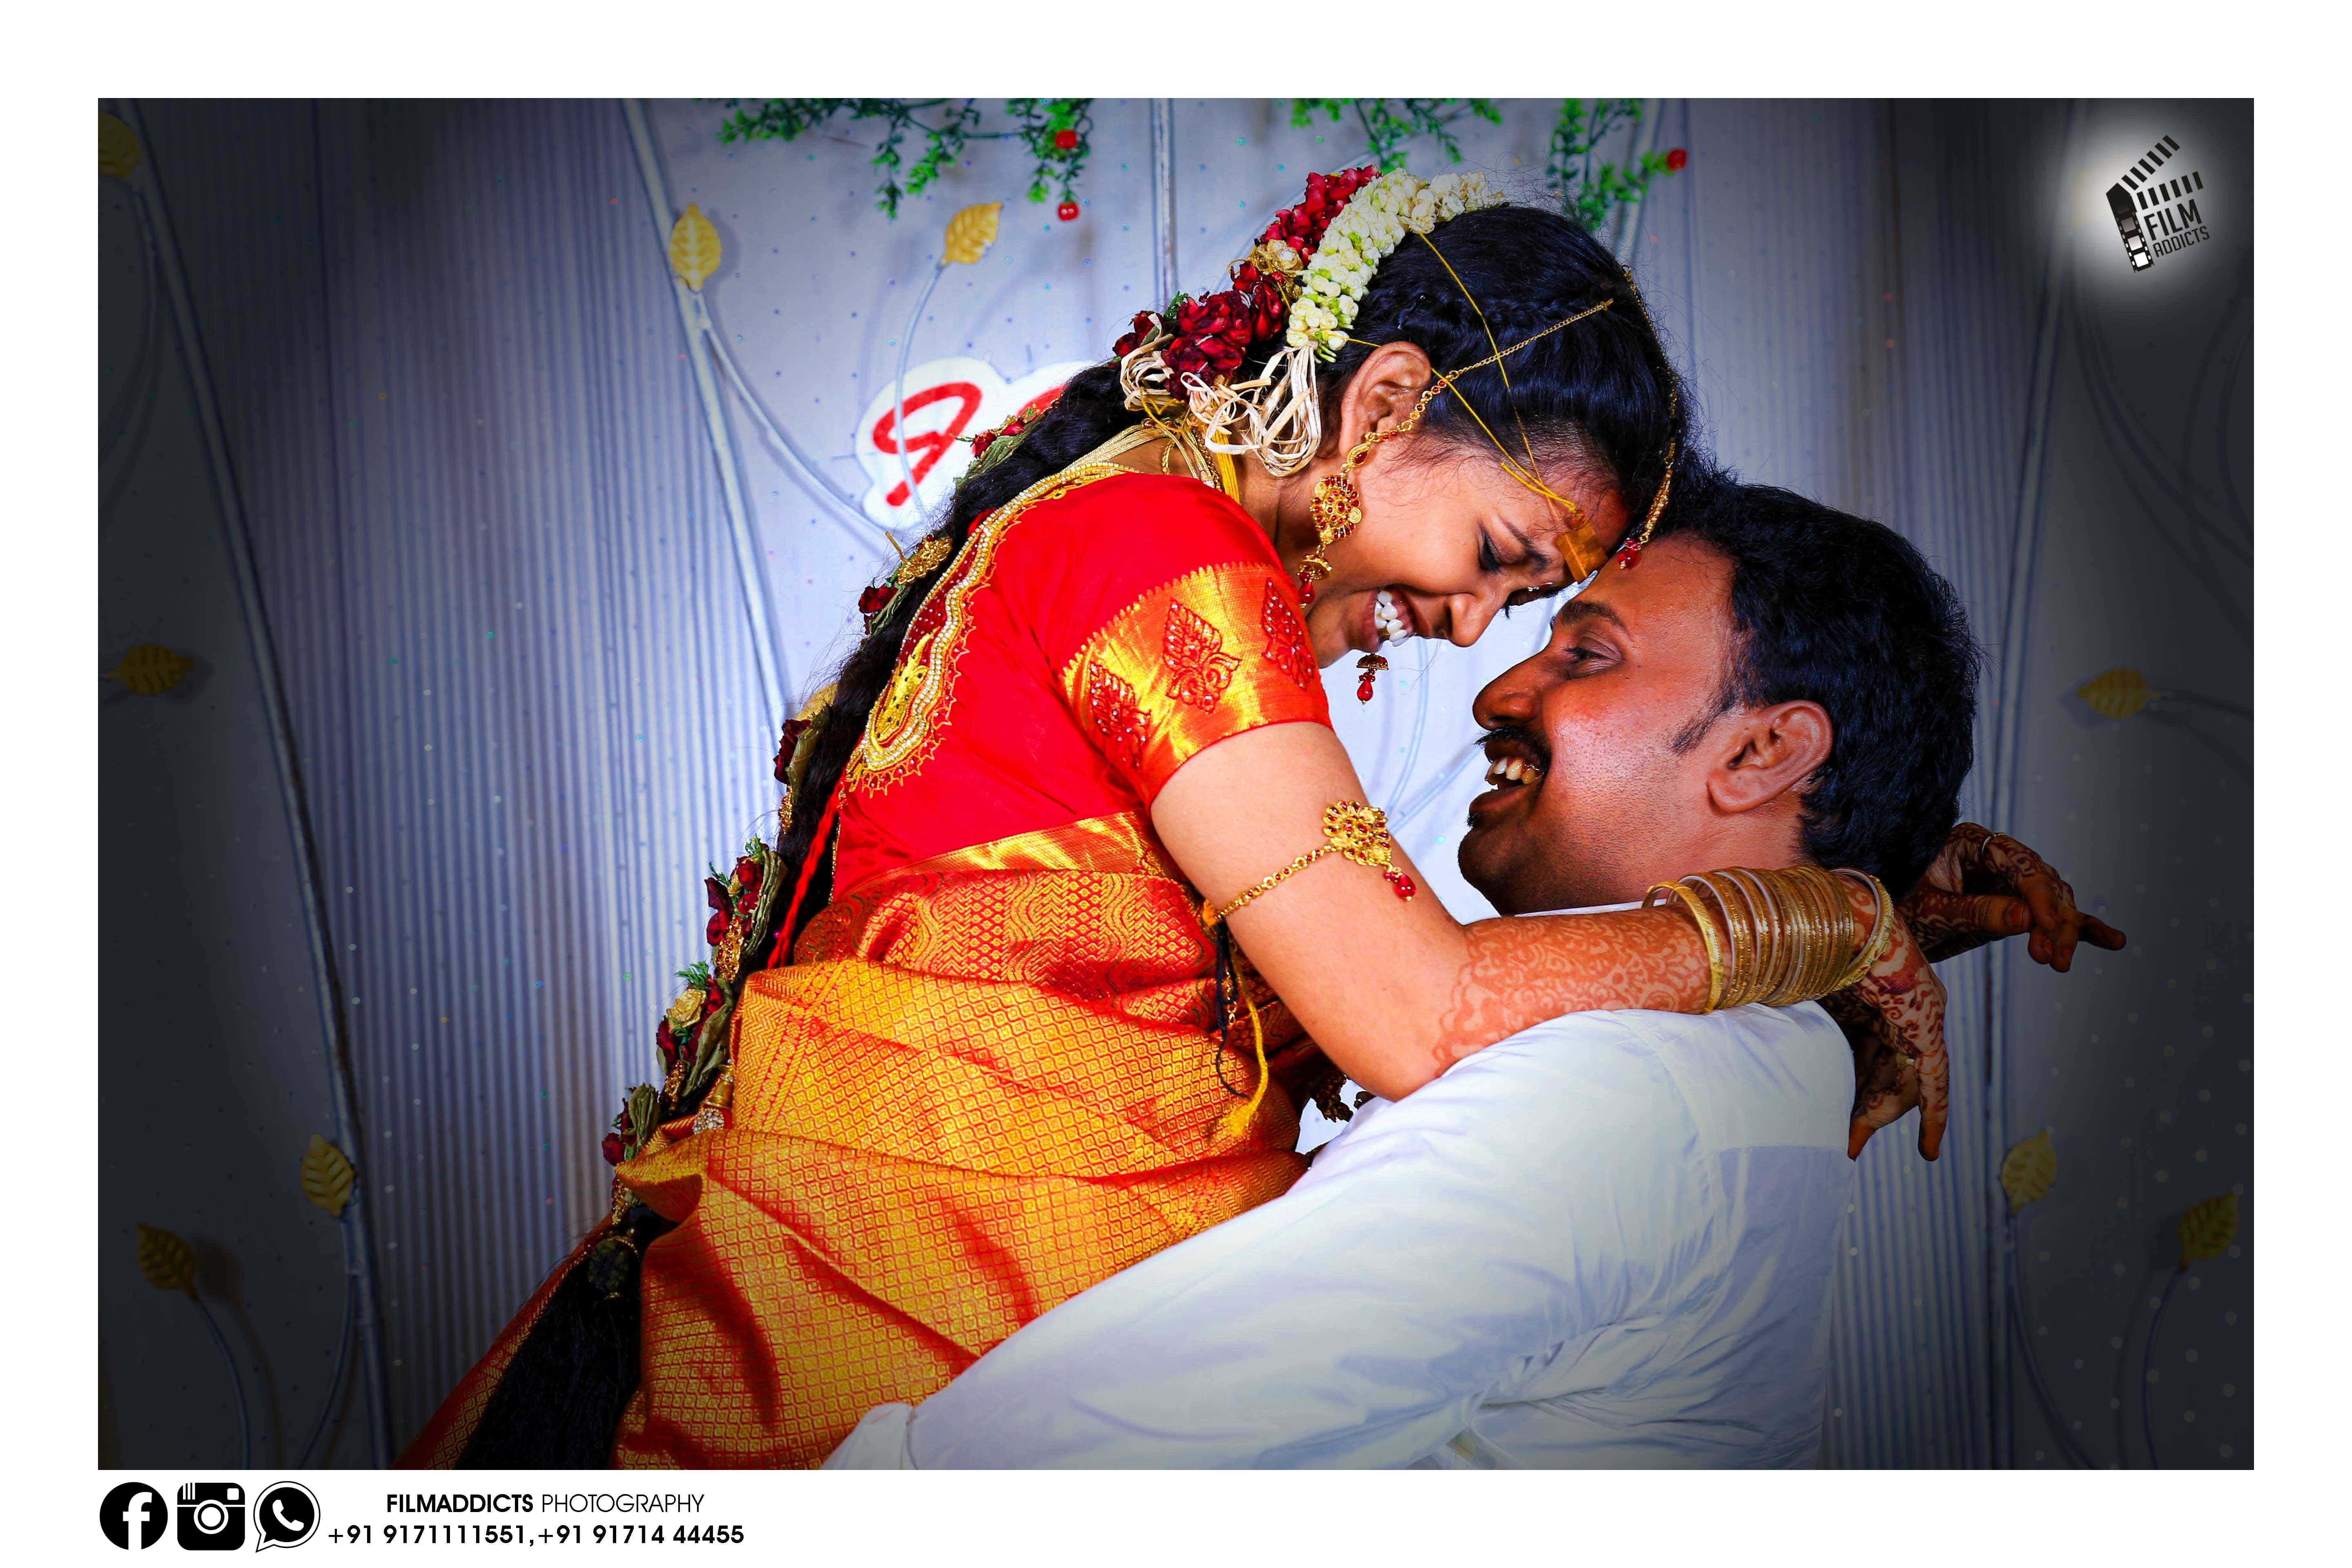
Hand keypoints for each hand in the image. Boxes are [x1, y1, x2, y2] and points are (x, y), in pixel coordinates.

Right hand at [1824, 902, 1946, 1160]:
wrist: (1828, 914)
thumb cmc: (1803, 946)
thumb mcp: (1800, 1001)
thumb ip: (1801, 1032)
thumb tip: (1774, 1065)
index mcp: (1867, 999)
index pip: (1864, 1055)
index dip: (1851, 1091)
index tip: (1839, 1124)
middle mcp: (1897, 1008)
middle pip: (1883, 1072)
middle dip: (1863, 1108)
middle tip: (1843, 1140)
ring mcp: (1916, 1013)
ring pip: (1904, 1079)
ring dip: (1881, 1113)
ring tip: (1853, 1141)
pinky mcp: (1926, 1020)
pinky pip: (1932, 1076)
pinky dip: (1932, 1111)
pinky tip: (1929, 1145)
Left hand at [1902, 824, 2126, 969]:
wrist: (1877, 926)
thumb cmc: (1892, 907)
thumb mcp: (1929, 911)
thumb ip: (1975, 913)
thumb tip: (2027, 918)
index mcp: (1971, 841)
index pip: (2020, 864)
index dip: (2039, 896)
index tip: (2047, 926)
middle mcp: (1995, 857)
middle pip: (2043, 885)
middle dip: (2054, 922)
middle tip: (2052, 959)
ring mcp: (2007, 883)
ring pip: (2051, 903)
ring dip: (2062, 932)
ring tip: (2059, 963)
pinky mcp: (2013, 909)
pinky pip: (2048, 917)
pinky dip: (2079, 929)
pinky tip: (2114, 941)